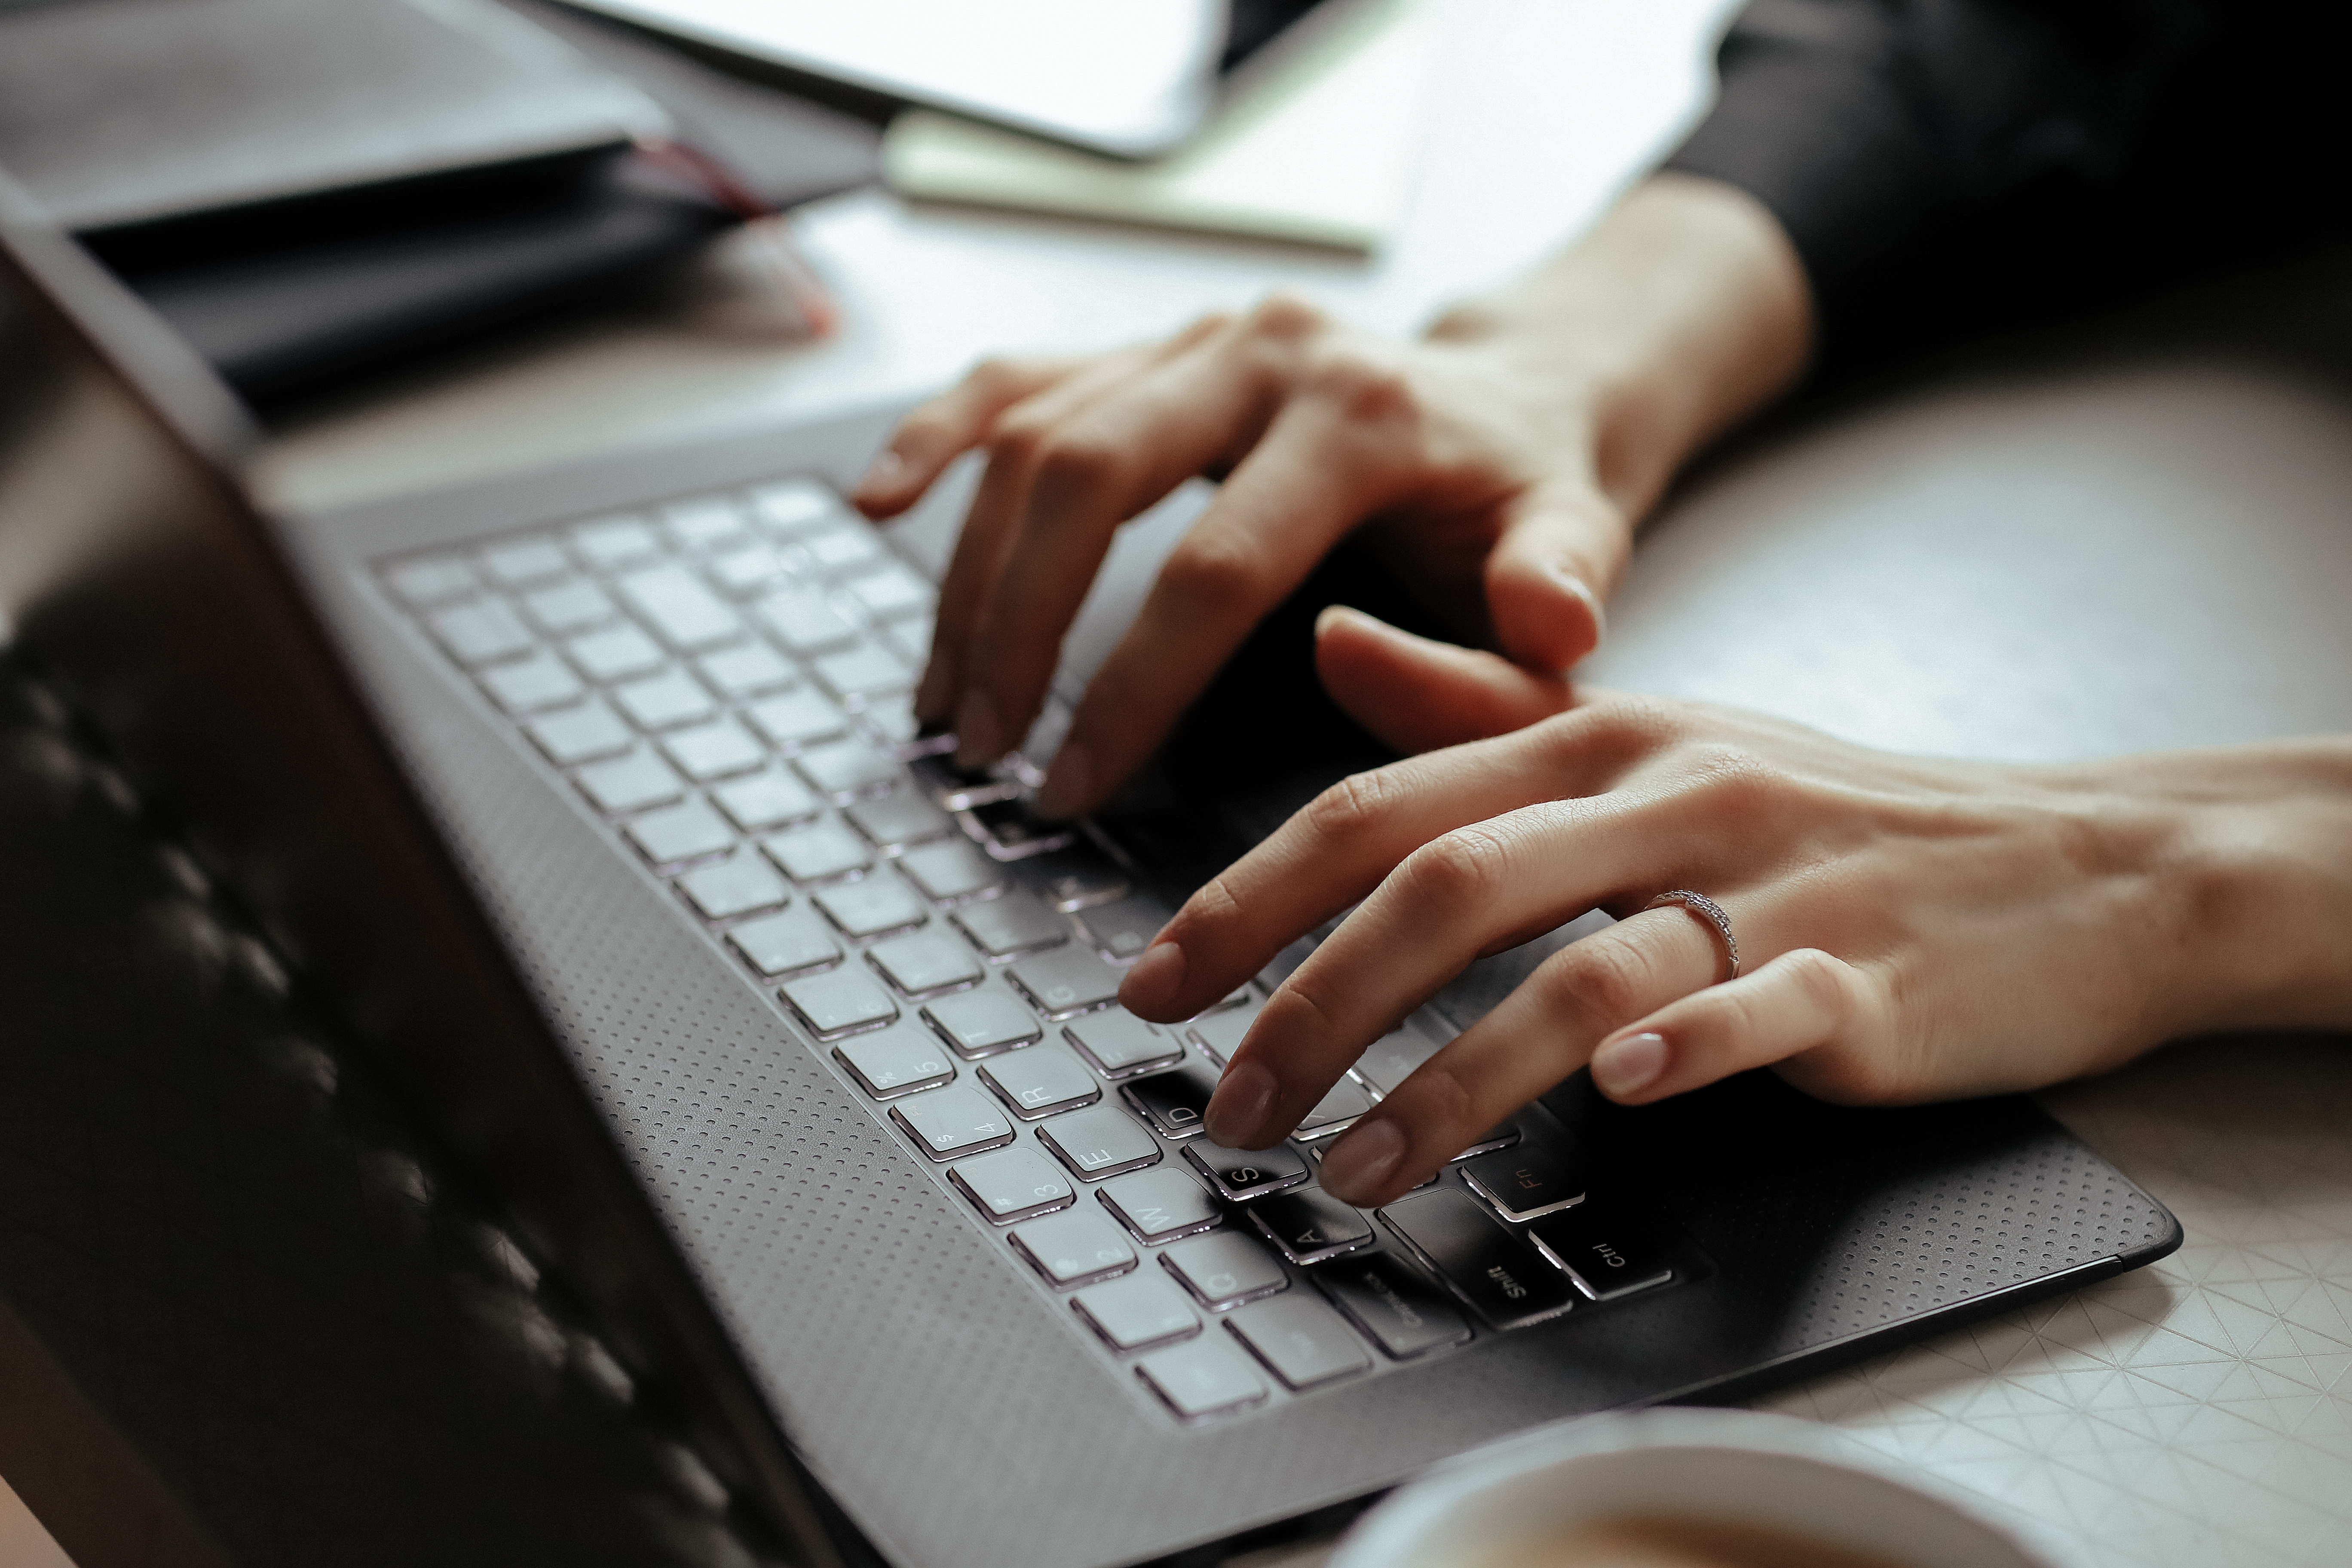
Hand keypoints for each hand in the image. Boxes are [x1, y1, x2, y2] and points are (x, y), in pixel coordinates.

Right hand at [853, 175, 1814, 815]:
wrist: (1518, 390)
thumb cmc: (1532, 494)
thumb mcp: (1578, 548)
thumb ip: (1548, 602)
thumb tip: (1461, 638)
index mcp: (1365, 412)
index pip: (1214, 566)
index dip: (1128, 689)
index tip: (1071, 789)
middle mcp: (1265, 350)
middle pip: (1087, 478)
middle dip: (1015, 627)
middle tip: (980, 749)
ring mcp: (1196, 337)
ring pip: (1036, 434)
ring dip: (970, 572)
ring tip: (945, 699)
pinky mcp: (1151, 345)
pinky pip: (1019, 377)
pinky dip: (940, 435)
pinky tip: (878, 500)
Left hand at [1116, 625, 2351, 1205]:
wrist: (2076, 857)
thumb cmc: (1832, 809)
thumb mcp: (1649, 737)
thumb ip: (1480, 707)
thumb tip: (1327, 646)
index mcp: (1598, 738)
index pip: (1381, 806)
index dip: (1249, 895)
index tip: (1150, 986)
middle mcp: (1667, 794)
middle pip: (1449, 884)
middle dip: (1312, 999)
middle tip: (1227, 1103)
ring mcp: (1772, 884)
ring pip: (1579, 969)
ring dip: (1448, 1077)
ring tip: (1350, 1168)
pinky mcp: (1870, 975)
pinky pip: (1761, 1008)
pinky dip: (1686, 1047)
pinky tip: (1618, 1098)